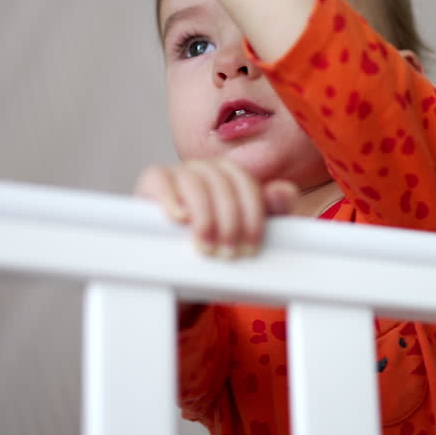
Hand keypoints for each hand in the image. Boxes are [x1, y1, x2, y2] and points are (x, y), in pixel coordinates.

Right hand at [135, 158, 299, 258]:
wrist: (178, 266)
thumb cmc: (215, 244)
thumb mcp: (248, 231)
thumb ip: (273, 211)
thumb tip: (283, 192)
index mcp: (232, 175)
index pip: (247, 185)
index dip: (252, 217)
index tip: (250, 247)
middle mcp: (206, 168)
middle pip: (223, 184)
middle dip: (229, 222)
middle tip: (228, 253)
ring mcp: (178, 172)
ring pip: (195, 182)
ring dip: (204, 216)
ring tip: (206, 245)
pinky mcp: (152, 181)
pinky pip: (160, 178)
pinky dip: (170, 197)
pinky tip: (179, 218)